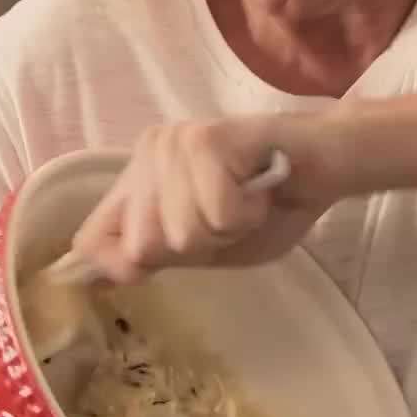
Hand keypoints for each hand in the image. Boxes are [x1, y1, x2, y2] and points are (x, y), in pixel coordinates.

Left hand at [70, 119, 334, 283]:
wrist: (326, 166)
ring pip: (181, 234)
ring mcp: (173, 143)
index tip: (159, 269)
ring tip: (248, 200)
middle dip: (198, 248)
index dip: (120, 267)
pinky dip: (248, 215)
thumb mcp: (205, 246)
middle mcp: (147, 155)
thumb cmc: (269, 207)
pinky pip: (216, 214)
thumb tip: (92, 277)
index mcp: (139, 180)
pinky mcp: (205, 139)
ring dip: (228, 231)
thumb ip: (155, 257)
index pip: (91, 238)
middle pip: (142, 247)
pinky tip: (260, 189)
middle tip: (229, 218)